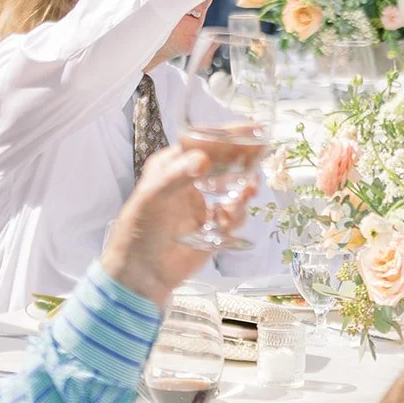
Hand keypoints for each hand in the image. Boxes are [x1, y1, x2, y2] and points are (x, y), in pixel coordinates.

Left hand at [101, 147, 256, 305]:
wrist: (142, 273)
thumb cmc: (140, 229)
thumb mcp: (154, 196)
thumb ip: (179, 176)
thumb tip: (204, 159)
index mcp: (173, 166)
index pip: (204, 143)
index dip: (228, 135)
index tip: (252, 129)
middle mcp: (190, 181)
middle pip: (225, 162)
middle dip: (244, 157)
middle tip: (263, 151)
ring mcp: (203, 204)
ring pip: (234, 188)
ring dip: (244, 187)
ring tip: (250, 189)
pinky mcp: (213, 228)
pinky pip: (234, 216)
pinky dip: (237, 215)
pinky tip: (228, 219)